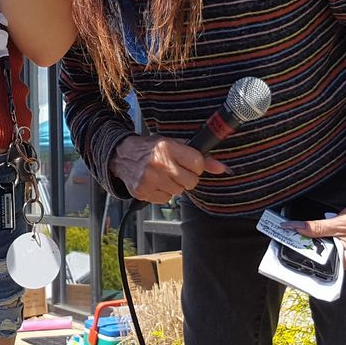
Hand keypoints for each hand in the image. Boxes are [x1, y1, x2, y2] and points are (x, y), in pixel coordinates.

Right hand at [111, 134, 227, 204]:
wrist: (123, 156)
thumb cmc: (151, 149)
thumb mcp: (175, 145)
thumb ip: (200, 157)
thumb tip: (222, 168)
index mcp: (168, 147)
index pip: (198, 163)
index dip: (196, 166)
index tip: (189, 163)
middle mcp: (159, 163)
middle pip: (191, 182)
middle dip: (187, 177)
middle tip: (176, 170)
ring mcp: (150, 179)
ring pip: (179, 192)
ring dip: (174, 185)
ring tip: (164, 175)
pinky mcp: (143, 191)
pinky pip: (166, 199)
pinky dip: (163, 193)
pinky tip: (156, 183)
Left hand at [288, 200, 345, 269]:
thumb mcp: (339, 223)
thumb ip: (317, 228)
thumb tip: (296, 229)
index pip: (324, 264)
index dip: (308, 257)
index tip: (292, 251)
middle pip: (323, 256)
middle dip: (309, 248)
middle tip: (291, 240)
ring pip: (326, 248)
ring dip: (315, 240)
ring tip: (299, 235)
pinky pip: (330, 241)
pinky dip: (322, 236)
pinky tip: (312, 231)